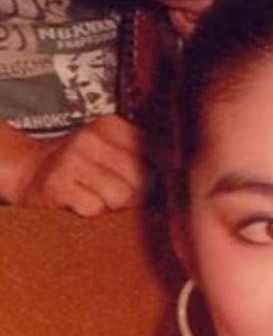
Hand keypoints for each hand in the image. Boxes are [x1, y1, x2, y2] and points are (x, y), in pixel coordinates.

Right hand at [10, 115, 144, 216]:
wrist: (31, 170)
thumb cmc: (83, 168)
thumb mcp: (113, 150)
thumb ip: (146, 157)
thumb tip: (179, 181)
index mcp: (113, 126)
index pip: (157, 155)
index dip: (155, 177)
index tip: (143, 182)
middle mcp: (92, 137)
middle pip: (141, 180)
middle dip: (134, 195)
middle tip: (112, 191)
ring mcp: (73, 158)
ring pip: (120, 196)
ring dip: (111, 204)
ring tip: (95, 194)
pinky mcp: (58, 183)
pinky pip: (94, 208)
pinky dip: (90, 210)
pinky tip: (80, 199)